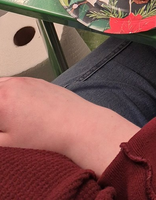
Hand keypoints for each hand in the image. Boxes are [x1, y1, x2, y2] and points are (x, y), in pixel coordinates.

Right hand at [0, 76, 138, 176]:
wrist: (78, 125)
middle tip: (4, 125)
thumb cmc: (46, 137)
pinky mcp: (38, 81)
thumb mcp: (6, 144)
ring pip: (1, 84)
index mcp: (1, 100)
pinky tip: (18, 110)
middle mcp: (12, 85)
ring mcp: (26, 80)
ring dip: (0, 97)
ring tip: (8, 118)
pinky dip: (10, 93)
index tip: (0, 130)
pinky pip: (15, 83)